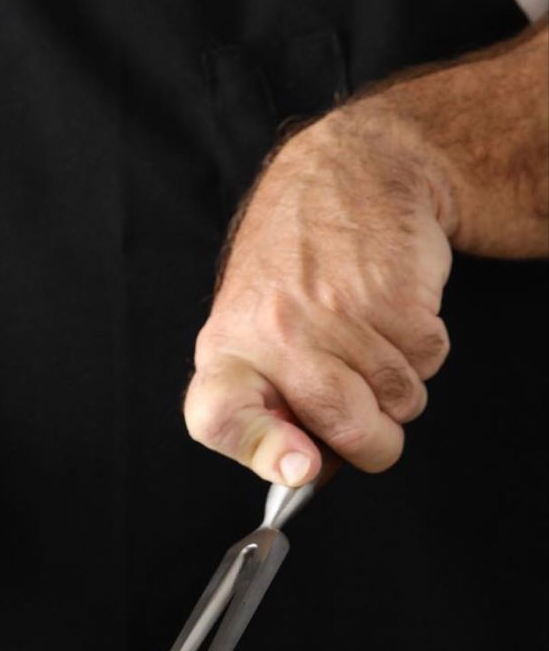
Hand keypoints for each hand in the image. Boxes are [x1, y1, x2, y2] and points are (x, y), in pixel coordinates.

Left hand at [184, 106, 452, 485]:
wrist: (348, 176)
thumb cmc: (295, 276)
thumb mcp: (256, 338)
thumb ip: (273, 413)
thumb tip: (305, 473)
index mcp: (226, 354)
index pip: (222, 417)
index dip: (263, 450)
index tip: (299, 465)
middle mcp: (273, 333)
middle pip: (344, 428)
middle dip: (372, 441)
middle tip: (364, 413)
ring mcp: (334, 311)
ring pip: (399, 403)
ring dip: (400, 389)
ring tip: (370, 338)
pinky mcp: (392, 293)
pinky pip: (429, 362)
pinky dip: (423, 350)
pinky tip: (392, 311)